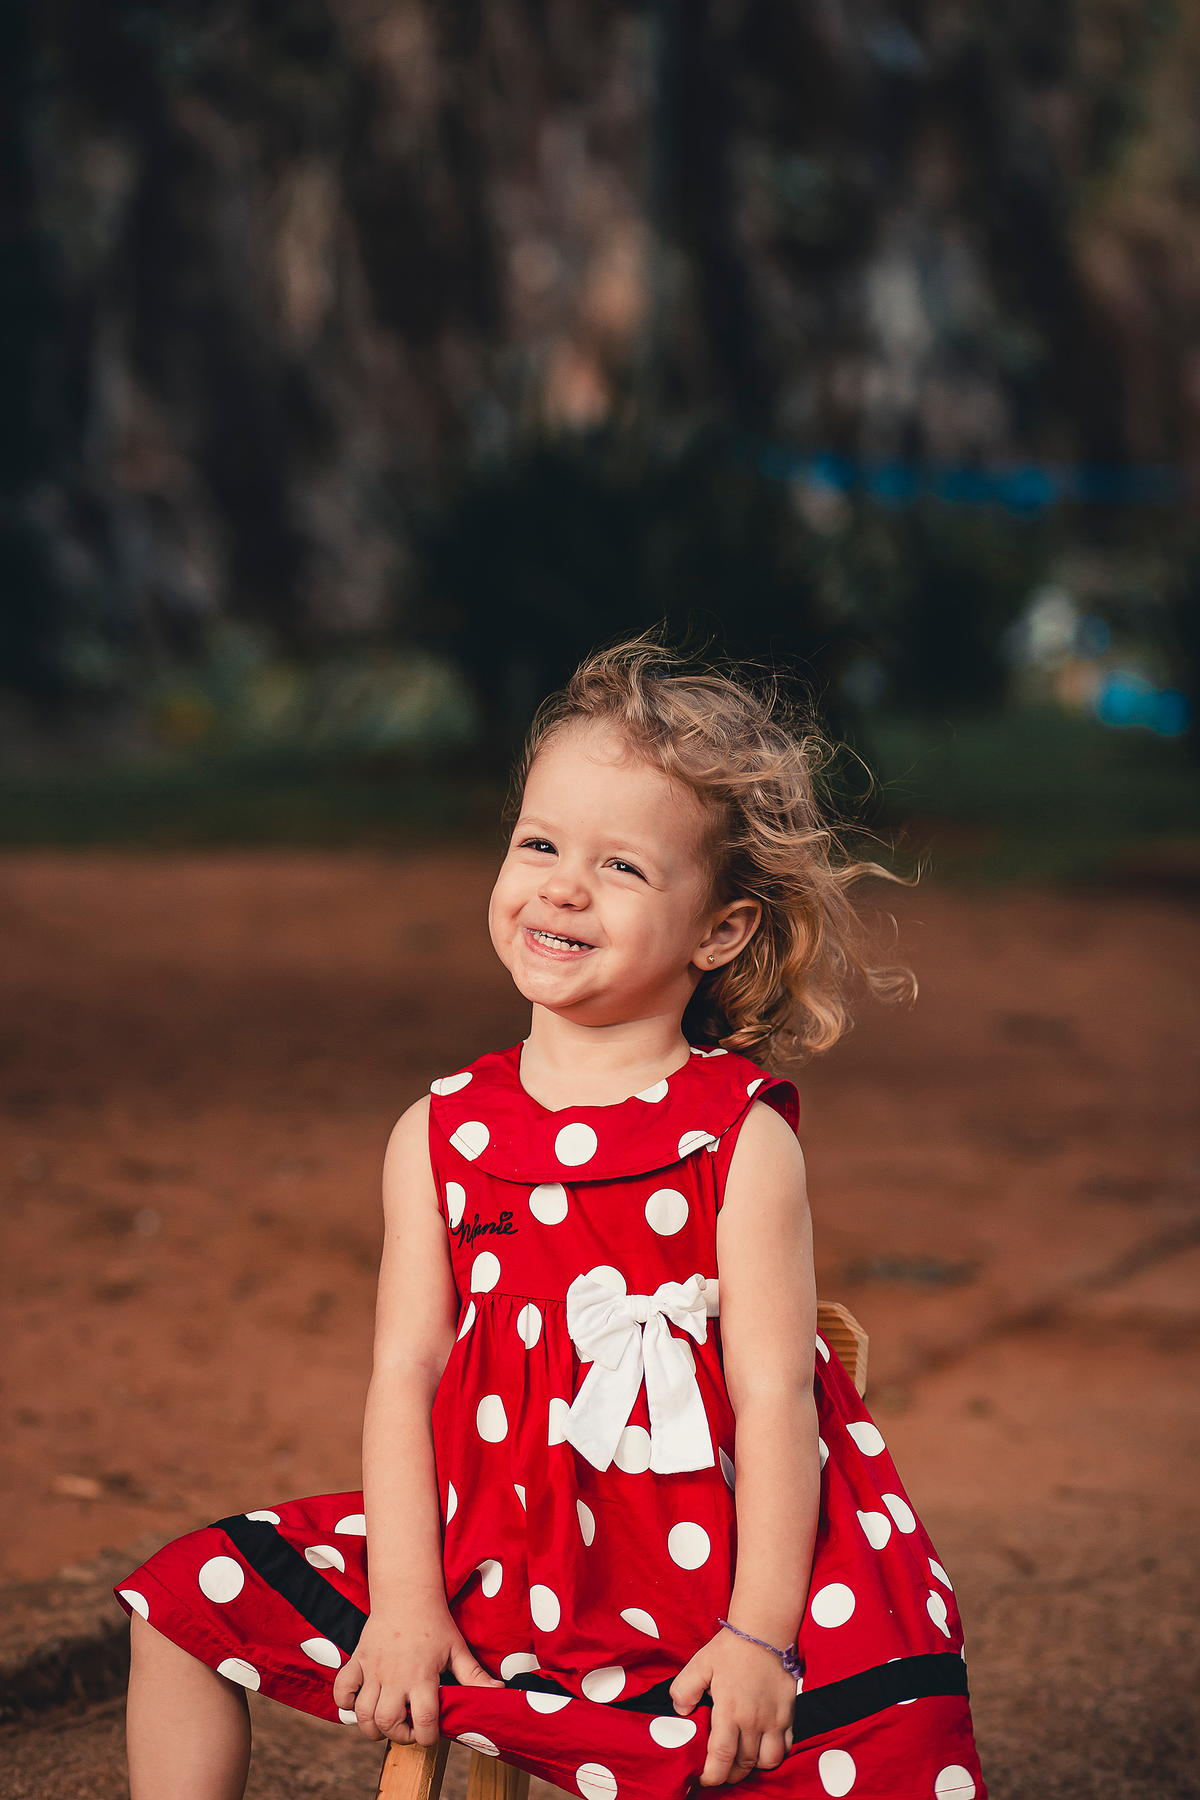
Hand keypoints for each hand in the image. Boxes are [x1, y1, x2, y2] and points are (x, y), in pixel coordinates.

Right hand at [333, 1601, 501, 1744]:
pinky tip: (359, 1703)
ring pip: (363, 1714)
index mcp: (423, 1675)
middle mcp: (396, 1676)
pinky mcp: (358, 1660)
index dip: (429, 1738)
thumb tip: (500, 1691)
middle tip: (409, 1728)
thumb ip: (475, 1675)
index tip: (431, 1735)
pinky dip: (345, 1702)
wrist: (407, 1592)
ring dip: (372, 1727)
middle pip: (388, 1722)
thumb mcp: (457, 1648)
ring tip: (385, 1722)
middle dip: (399, 1736)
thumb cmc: (435, 1622)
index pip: (425, 1721)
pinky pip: (342, 1688)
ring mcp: (373, 1669)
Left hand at [669, 1628, 795, 1785]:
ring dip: (754, 1766)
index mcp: (730, 1711)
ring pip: (768, 1761)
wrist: (764, 1632)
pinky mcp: (789, 1714)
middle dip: (730, 1774)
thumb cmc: (730, 1649)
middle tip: (720, 1770)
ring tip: (742, 1760)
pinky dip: (776, 1754)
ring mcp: (774, 1719)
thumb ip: (684, 1690)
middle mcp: (754, 1721)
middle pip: (744, 1765)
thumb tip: (681, 1712)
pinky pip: (787, 1747)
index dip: (711, 1776)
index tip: (703, 1778)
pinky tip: (763, 1746)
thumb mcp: (699, 1664)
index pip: (722, 1758)